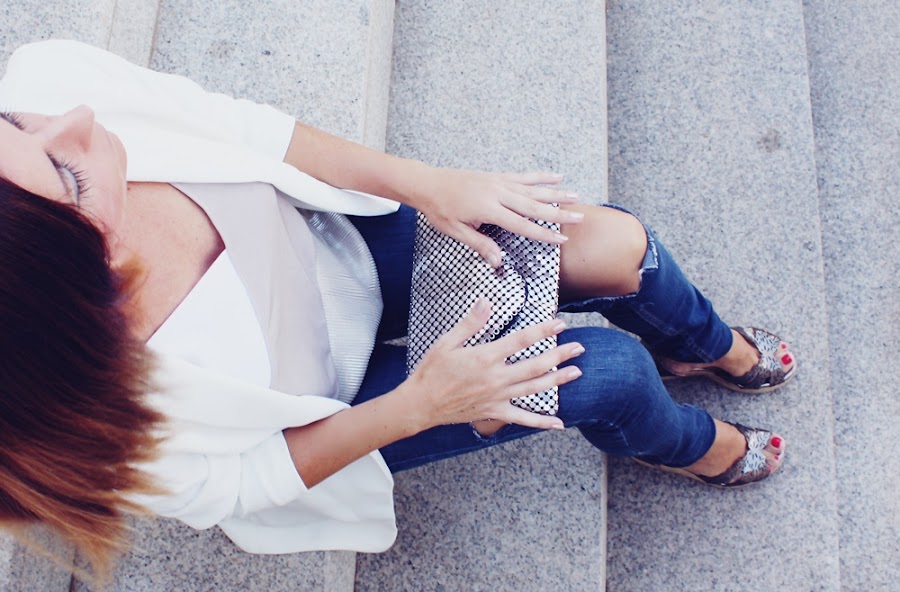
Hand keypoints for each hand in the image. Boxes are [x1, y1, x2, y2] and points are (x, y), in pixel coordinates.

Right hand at [405, 299, 583, 429]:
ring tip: (576, 372)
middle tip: (579, 347)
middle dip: (560, 355)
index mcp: (485, 357)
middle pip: (536, 365)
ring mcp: (498, 397)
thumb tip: (486, 301)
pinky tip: (559, 423)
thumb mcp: (447, 342)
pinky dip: (541, 422)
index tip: (559, 323)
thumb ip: (470, 323)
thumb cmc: (432, 371)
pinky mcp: (494, 412)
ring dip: (558, 380)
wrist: (421, 403)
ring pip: (534, 388)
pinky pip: (523, 418)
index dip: (543, 330)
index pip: (521, 340)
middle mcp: (496, 378)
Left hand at [410, 165, 584, 267]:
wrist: (428, 184)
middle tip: (580, 216)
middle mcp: (497, 193)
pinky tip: (556, 177)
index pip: (521, 224)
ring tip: (576, 196)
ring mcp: (498, 182)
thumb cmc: (440, 210)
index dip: (543, 233)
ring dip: (555, 193)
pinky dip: (540, 177)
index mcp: (488, 209)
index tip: (562, 238)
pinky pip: (523, 176)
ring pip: (532, 189)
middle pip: (533, 205)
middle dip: (558, 212)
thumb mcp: (456, 232)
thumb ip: (480, 245)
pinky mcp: (496, 176)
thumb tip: (498, 261)